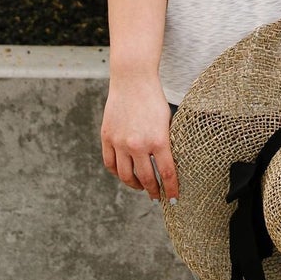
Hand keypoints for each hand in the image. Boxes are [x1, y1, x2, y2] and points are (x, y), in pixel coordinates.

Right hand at [102, 74, 178, 201]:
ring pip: (125, 175)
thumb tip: (168, 166)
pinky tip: (125, 174)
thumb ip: (165, 144)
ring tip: (141, 186)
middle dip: (153, 191)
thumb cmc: (153, 99)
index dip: (171, 189)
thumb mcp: (167, 122)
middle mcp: (137, 144)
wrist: (132, 80)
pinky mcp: (107, 137)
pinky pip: (110, 163)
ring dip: (135, 185)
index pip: (167, 174)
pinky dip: (117, 173)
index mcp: (158, 140)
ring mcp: (120, 142)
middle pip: (146, 178)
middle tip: (157, 196)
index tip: (173, 199)